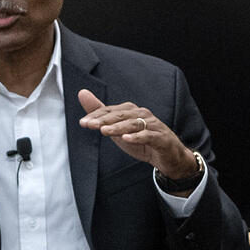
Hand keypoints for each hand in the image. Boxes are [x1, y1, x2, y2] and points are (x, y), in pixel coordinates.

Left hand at [76, 89, 195, 179]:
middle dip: (104, 120)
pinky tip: (126, 139)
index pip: (111, 111)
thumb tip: (82, 93)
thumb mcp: (117, 129)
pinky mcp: (161, 138)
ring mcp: (153, 125)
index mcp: (131, 111)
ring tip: (104, 131)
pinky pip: (148, 136)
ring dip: (118, 127)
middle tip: (89, 125)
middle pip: (121, 115)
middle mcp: (142, 114)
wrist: (168, 157)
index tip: (83, 123)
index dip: (96, 115)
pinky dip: (137, 137)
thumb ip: (101, 113)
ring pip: (133, 124)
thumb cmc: (142, 141)